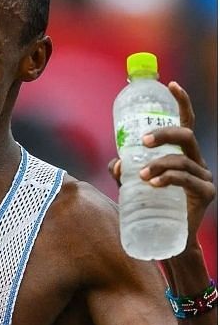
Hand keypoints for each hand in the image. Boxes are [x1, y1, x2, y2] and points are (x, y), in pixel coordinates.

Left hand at [108, 81, 215, 250]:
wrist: (167, 239)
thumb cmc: (150, 208)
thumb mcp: (132, 185)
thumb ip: (123, 170)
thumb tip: (118, 161)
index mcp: (182, 154)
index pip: (185, 122)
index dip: (181, 102)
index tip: (170, 84)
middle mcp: (196, 161)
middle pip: (186, 135)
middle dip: (164, 134)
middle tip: (143, 142)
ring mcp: (204, 177)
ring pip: (182, 160)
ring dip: (159, 164)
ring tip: (142, 176)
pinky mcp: (206, 193)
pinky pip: (186, 180)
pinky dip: (167, 179)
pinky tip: (153, 184)